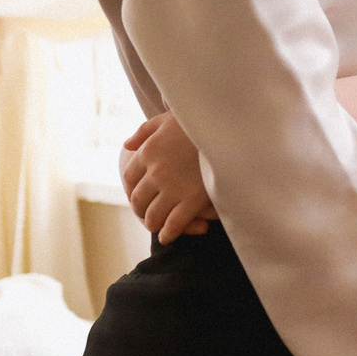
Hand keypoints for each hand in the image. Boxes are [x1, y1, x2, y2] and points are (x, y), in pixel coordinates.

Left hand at [121, 112, 214, 241]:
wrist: (229, 127)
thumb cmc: (200, 120)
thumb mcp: (167, 118)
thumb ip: (144, 132)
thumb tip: (127, 146)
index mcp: (148, 152)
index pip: (129, 177)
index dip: (132, 189)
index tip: (139, 195)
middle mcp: (156, 171)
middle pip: (138, 199)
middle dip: (140, 210)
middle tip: (147, 214)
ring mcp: (174, 187)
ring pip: (153, 215)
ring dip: (153, 224)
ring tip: (157, 227)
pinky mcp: (193, 199)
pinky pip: (174, 223)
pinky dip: (169, 233)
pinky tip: (167, 236)